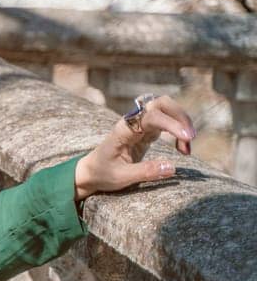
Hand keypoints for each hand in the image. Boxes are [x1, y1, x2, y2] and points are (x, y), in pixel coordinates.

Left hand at [74, 93, 196, 200]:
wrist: (90, 172)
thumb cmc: (102, 173)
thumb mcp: (121, 177)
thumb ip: (145, 172)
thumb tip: (172, 168)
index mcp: (123, 130)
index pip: (150, 116)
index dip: (170, 124)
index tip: (186, 138)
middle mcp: (132, 122)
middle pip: (161, 103)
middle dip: (180, 116)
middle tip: (190, 137)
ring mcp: (140, 125)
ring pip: (167, 110)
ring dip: (182, 123)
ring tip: (186, 149)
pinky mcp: (147, 131)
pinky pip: (168, 123)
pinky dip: (178, 132)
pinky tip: (182, 149)